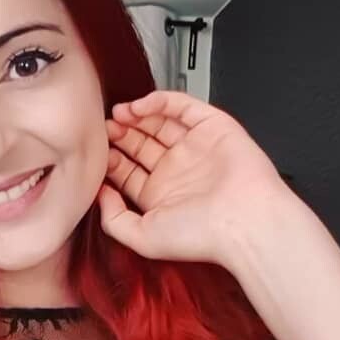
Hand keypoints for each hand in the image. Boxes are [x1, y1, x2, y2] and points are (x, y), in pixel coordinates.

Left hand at [97, 90, 289, 265]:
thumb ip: (114, 219)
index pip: (129, 172)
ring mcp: (195, 148)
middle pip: (142, 145)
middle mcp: (178, 171)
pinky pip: (182, 106)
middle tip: (105, 128)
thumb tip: (101, 194)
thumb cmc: (200, 235)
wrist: (243, 221)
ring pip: (160, 123)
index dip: (111, 160)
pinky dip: (160, 102)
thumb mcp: (142, 237)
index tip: (96, 152)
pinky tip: (140, 106)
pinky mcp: (212, 127)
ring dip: (137, 117)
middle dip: (122, 135)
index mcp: (161, 197)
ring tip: (119, 115)